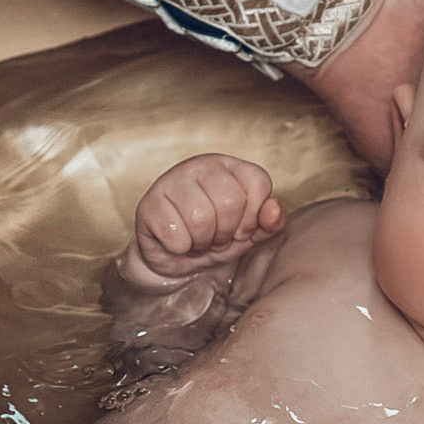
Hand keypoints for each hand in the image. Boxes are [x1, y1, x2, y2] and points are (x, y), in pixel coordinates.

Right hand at [125, 154, 282, 289]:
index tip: (240, 228)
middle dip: (226, 232)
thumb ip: (269, 222)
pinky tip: (177, 240)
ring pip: (201, 219)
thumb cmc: (214, 237)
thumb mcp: (249, 232)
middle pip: (231, 202)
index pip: (258, 183)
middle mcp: (201, 165)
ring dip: (202, 242)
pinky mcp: (149, 203)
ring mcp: (172, 180)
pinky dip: (180, 247)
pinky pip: (175, 235)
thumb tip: (274, 211)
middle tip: (215, 236)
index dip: (253, 217)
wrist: (174, 257)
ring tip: (196, 238)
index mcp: (230, 166)